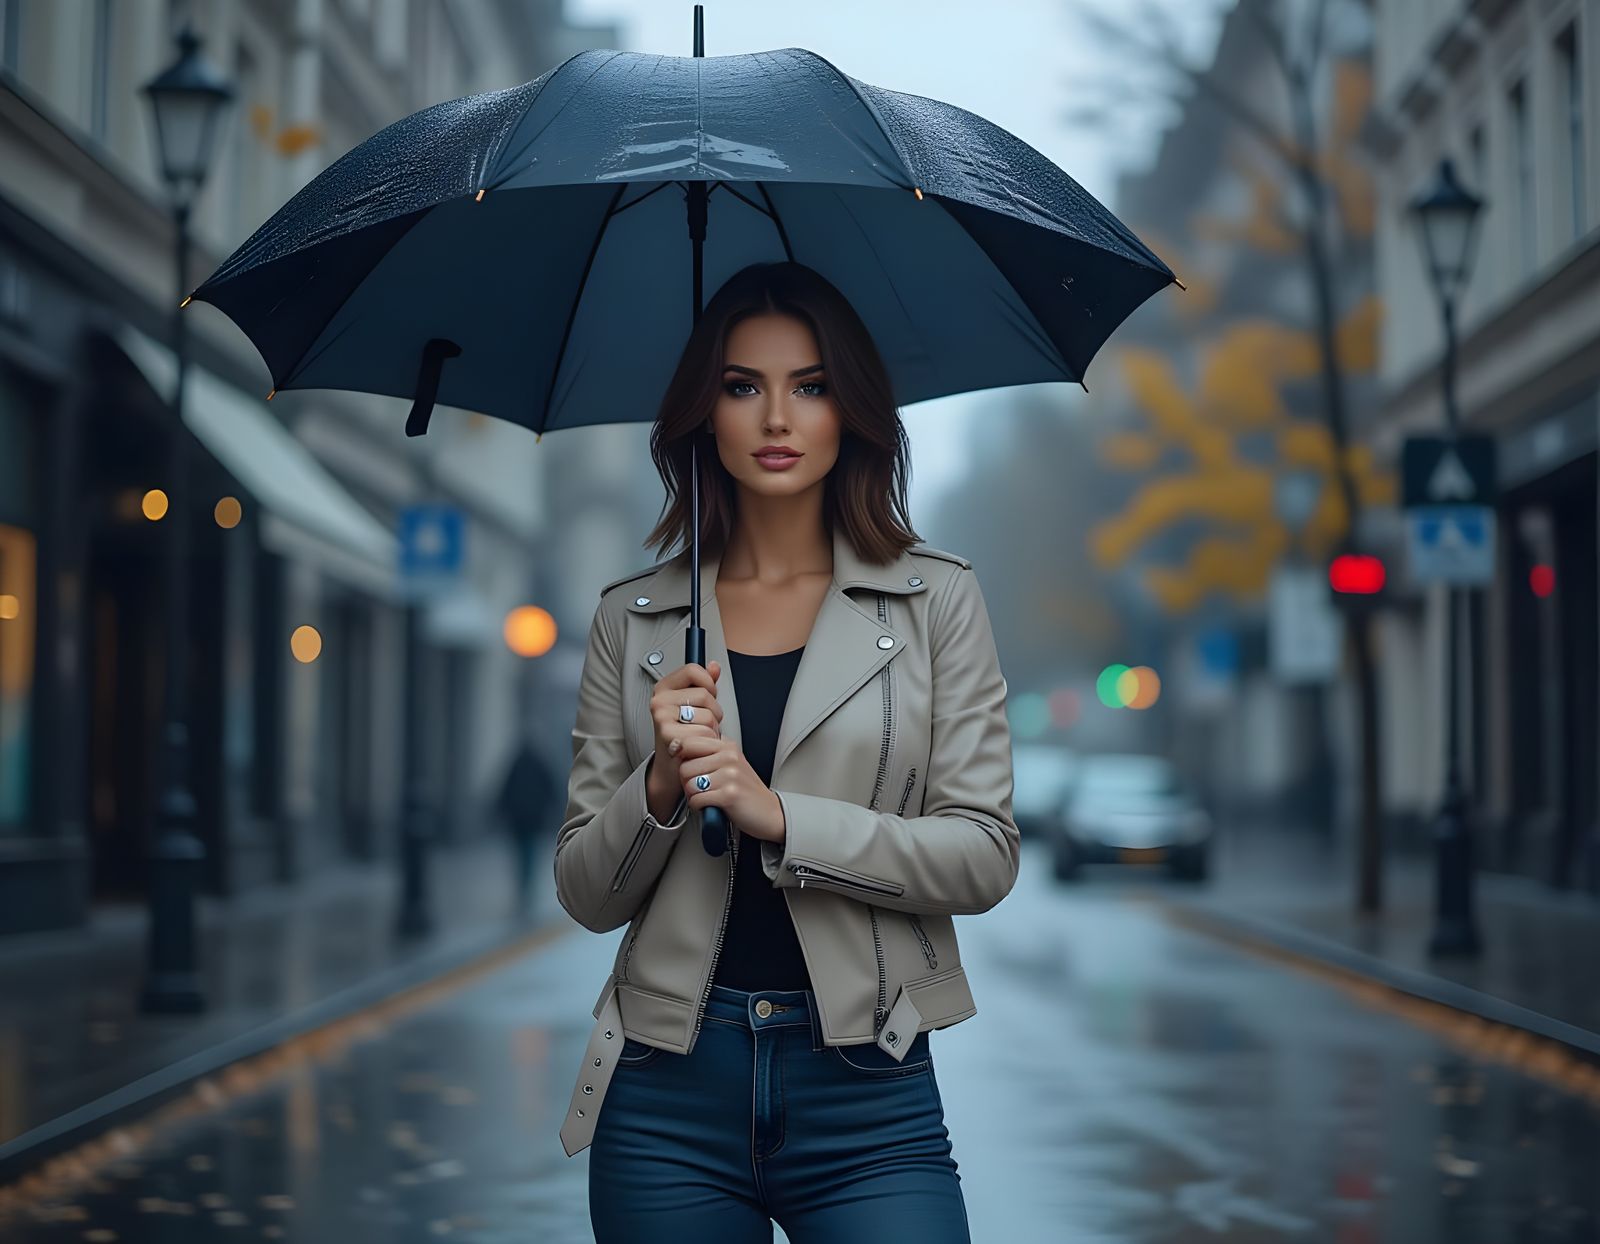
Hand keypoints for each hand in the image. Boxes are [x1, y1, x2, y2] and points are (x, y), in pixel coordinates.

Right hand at [648, 659, 724, 800]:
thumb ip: (705, 684)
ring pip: (707, 715)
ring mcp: (662, 717)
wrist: (672, 768)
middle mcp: (659, 700)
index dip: (708, 684)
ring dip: (712, 730)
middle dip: (714, 712)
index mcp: (664, 688)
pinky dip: (708, 742)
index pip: (693, 670)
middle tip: (702, 725)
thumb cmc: (685, 735)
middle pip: (705, 694)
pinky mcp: (668, 735)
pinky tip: (699, 746)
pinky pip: (703, 732)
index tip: (706, 698)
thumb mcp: (695, 705)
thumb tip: (714, 666)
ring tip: (701, 736)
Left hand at [674, 733, 786, 843]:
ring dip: (693, 796)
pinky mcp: (729, 795)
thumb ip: (709, 753)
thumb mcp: (730, 764)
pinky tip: (710, 806)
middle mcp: (729, 757)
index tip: (689, 769)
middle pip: (685, 767)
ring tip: (706, 797)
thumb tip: (677, 747)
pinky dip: (699, 807)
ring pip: (689, 784)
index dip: (682, 758)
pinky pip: (697, 800)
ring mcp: (730, 775)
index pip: (689, 742)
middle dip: (687, 782)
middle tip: (699, 789)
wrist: (770, 813)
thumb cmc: (746, 790)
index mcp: (728, 746)